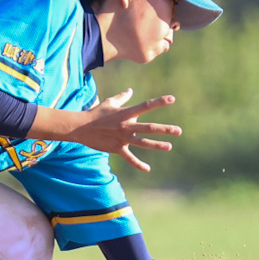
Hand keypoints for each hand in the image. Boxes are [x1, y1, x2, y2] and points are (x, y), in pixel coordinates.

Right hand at [35, 90, 181, 171]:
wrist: (80, 127)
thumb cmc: (95, 113)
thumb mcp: (109, 103)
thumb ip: (122, 97)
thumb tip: (131, 90)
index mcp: (126, 113)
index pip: (146, 106)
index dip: (159, 102)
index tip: (172, 99)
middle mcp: (126, 126)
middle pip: (149, 128)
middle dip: (164, 130)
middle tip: (178, 131)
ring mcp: (122, 138)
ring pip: (143, 142)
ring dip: (157, 145)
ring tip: (169, 146)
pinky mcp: (117, 148)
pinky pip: (130, 158)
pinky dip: (138, 164)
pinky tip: (148, 169)